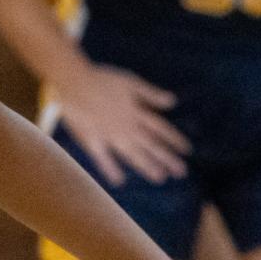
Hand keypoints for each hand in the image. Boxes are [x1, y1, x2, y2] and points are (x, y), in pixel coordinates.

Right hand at [52, 63, 190, 186]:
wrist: (73, 80)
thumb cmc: (102, 78)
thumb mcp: (130, 82)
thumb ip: (150, 93)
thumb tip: (172, 102)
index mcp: (136, 112)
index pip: (161, 128)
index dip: (174, 139)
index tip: (187, 150)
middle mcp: (126, 126)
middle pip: (150, 144)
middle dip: (167, 158)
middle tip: (181, 172)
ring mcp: (109, 134)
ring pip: (132, 153)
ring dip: (146, 166)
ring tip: (160, 178)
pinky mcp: (91, 139)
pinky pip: (102, 157)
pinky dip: (110, 169)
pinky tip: (119, 181)